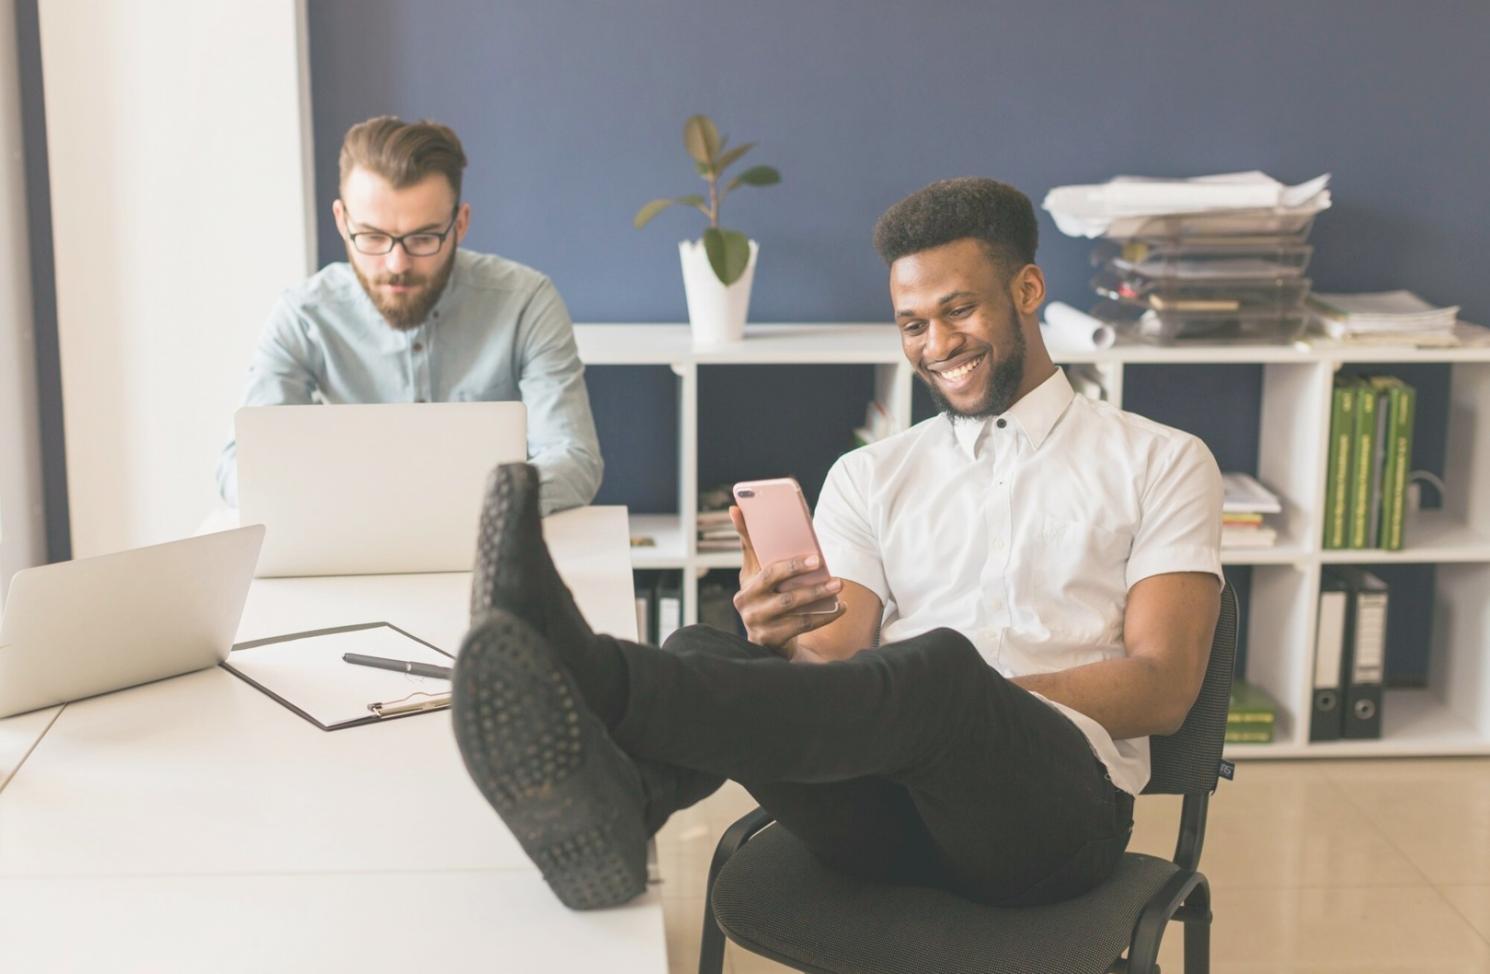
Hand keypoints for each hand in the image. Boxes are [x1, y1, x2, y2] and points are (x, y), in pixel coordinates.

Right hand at [729, 506, 845, 654]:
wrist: (770, 641)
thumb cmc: (767, 597)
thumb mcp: (757, 573)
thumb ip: (750, 544)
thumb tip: (735, 509)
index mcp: (746, 582)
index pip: (760, 563)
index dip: (786, 560)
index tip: (813, 555)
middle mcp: (746, 603)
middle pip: (775, 583)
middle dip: (798, 570)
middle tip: (821, 562)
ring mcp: (756, 623)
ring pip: (790, 605)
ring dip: (816, 594)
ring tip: (838, 584)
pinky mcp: (770, 640)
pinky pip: (801, 625)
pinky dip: (823, 616)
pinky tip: (840, 606)